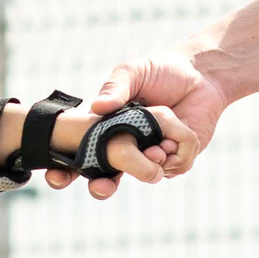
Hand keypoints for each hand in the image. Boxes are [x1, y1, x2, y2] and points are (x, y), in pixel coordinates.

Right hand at [48, 53, 229, 199]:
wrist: (202, 75)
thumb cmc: (161, 70)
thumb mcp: (133, 72)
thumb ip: (115, 88)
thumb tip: (97, 107)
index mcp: (108, 128)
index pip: (80, 153)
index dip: (65, 170)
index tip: (57, 178)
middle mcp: (127, 147)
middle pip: (105, 178)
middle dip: (100, 187)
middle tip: (101, 186)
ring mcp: (151, 155)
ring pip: (141, 175)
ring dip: (146, 165)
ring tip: (157, 146)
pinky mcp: (177, 158)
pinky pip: (171, 170)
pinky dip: (173, 158)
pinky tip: (174, 141)